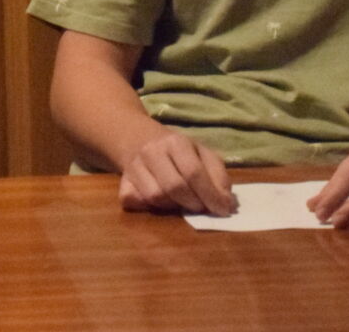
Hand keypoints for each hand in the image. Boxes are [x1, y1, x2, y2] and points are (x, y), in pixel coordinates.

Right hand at [118, 127, 235, 215]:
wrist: (138, 138)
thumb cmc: (177, 150)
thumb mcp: (203, 153)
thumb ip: (218, 175)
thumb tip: (227, 203)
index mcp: (175, 142)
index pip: (193, 172)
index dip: (210, 195)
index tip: (223, 210)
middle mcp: (151, 152)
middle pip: (173, 187)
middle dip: (193, 203)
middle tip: (202, 208)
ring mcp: (133, 167)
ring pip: (155, 197)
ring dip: (173, 206)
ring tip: (182, 202)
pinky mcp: (122, 183)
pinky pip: (133, 201)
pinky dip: (147, 206)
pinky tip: (159, 202)